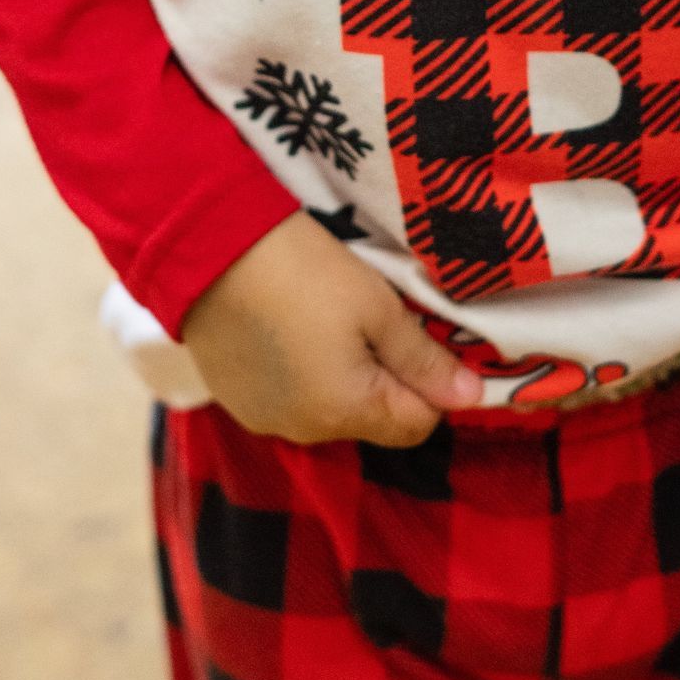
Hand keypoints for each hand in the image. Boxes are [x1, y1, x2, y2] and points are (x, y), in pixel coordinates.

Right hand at [181, 211, 486, 445]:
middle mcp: (306, 431)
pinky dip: (300, 373)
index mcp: (346, 412)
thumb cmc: (304, 271)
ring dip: (340, 376)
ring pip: (329, 410)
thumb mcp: (376, 307)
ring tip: (325, 318)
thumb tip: (471, 399)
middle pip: (371, 419)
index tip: (418, 337)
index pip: (417, 425)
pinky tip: (288, 328)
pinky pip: (289, 399)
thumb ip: (423, 359)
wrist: (207, 248)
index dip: (431, 385)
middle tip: (370, 317)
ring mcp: (265, 419)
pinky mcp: (235, 400)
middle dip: (383, 378)